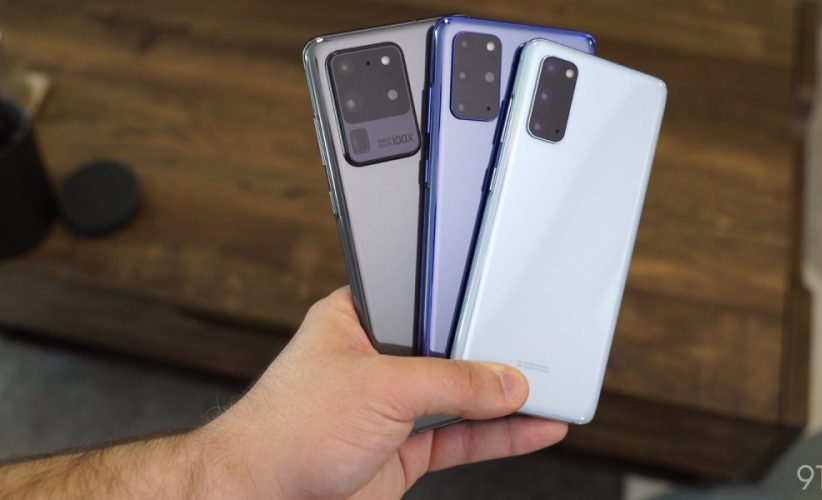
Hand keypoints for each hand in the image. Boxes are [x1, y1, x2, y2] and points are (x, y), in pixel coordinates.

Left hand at [199, 286, 567, 498]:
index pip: (427, 303)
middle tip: (539, 354)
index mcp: (358, 321)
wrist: (258, 498)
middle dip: (493, 357)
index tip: (508, 307)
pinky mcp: (402, 451)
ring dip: (503, 401)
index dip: (467, 305)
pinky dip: (497, 437)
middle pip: (450, 353)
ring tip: (551, 393)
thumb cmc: (285, 430)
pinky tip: (531, 429)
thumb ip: (450, 383)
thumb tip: (504, 383)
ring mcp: (391, 410)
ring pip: (460, 400)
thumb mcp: (381, 387)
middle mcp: (377, 362)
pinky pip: (460, 439)